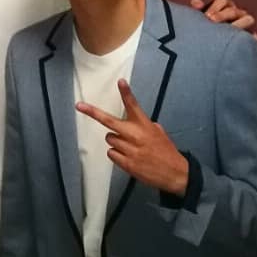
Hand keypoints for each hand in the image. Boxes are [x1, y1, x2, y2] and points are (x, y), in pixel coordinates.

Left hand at [76, 78, 188, 194]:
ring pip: (109, 139)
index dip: (126, 93)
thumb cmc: (166, 151)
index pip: (133, 105)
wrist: (177, 175)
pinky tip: (128, 157)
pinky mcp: (127, 164)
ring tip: (129, 147)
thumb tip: (132, 123)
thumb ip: (143, 124)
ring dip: (116, 141)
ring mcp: (130, 150)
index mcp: (144, 125)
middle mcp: (135, 135)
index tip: (120, 81)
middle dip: (93, 113)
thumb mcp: (158, 132)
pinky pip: (111, 154)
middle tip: (79, 106)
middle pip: (108, 121)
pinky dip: (116, 154)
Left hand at [189, 0, 256, 38]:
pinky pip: (254, 35)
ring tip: (228, 30)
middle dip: (222, 16)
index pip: (222, 1)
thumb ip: (198, 8)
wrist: (214, 45)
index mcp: (225, 6)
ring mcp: (246, 23)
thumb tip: (196, 3)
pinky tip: (241, 41)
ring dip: (239, 24)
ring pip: (248, 19)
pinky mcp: (250, 36)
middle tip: (212, 21)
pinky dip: (251, 36)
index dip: (215, 7)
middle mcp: (237, 12)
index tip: (207, 16)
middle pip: (233, 11)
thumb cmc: (206, 26)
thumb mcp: (201, 16)